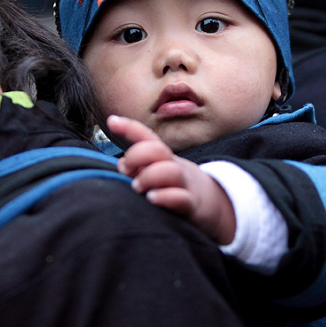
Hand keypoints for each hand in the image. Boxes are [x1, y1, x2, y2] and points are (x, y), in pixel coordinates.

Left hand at [107, 115, 235, 244]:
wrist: (213, 205)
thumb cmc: (175, 187)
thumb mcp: (157, 172)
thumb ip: (137, 168)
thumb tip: (120, 166)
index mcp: (162, 158)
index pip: (146, 137)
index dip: (129, 127)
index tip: (112, 121)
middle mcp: (173, 167)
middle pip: (157, 150)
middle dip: (136, 156)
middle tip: (125, 171)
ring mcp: (184, 185)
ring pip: (169, 171)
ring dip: (148, 176)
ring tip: (137, 187)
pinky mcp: (191, 205)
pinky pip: (181, 198)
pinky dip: (165, 197)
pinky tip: (152, 198)